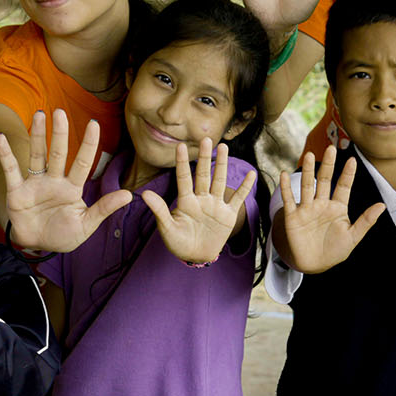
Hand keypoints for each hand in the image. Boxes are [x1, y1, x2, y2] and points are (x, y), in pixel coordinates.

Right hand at [0, 110, 132, 252]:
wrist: (39, 246)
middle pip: (58, 153)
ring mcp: (35, 184)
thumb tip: (129, 195)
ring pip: (37, 155)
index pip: (83, 162)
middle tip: (60, 112)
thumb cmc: (64, 234)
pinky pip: (11, 170)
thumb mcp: (87, 224)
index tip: (94, 123)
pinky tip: (1, 138)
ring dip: (36, 136)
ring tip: (38, 115)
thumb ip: (104, 208)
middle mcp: (54, 180)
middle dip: (59, 134)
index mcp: (72, 188)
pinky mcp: (17, 192)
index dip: (88, 144)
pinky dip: (5, 155)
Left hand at [141, 140, 255, 264]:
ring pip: (219, 181)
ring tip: (224, 147)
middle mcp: (201, 199)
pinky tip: (251, 174)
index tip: (180, 146)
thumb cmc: (178, 243)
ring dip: (222, 165)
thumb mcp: (167, 228)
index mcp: (185, 201)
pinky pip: (238, 199)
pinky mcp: (228, 215)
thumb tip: (144, 193)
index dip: (182, 163)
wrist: (196, 256)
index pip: (183, 178)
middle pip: (203, 174)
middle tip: (206, 139)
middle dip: (205, 157)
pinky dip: (245, 188)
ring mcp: (215, 205)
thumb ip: (159, 210)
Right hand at [276, 148, 384, 273]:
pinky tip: (284, 174)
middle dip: (328, 166)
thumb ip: (366, 221)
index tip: (352, 160)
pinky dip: (286, 188)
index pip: (343, 187)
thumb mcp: (353, 237)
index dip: (348, 174)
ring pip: (307, 186)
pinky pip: (288, 199)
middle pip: (325, 181)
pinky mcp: (293, 217)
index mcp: (338, 208)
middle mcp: (322, 204)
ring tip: (308, 155)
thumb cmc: (335, 251)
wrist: (314, 265)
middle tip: (331, 149)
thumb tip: (382, 205)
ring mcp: (307, 209)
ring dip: (307, 171)